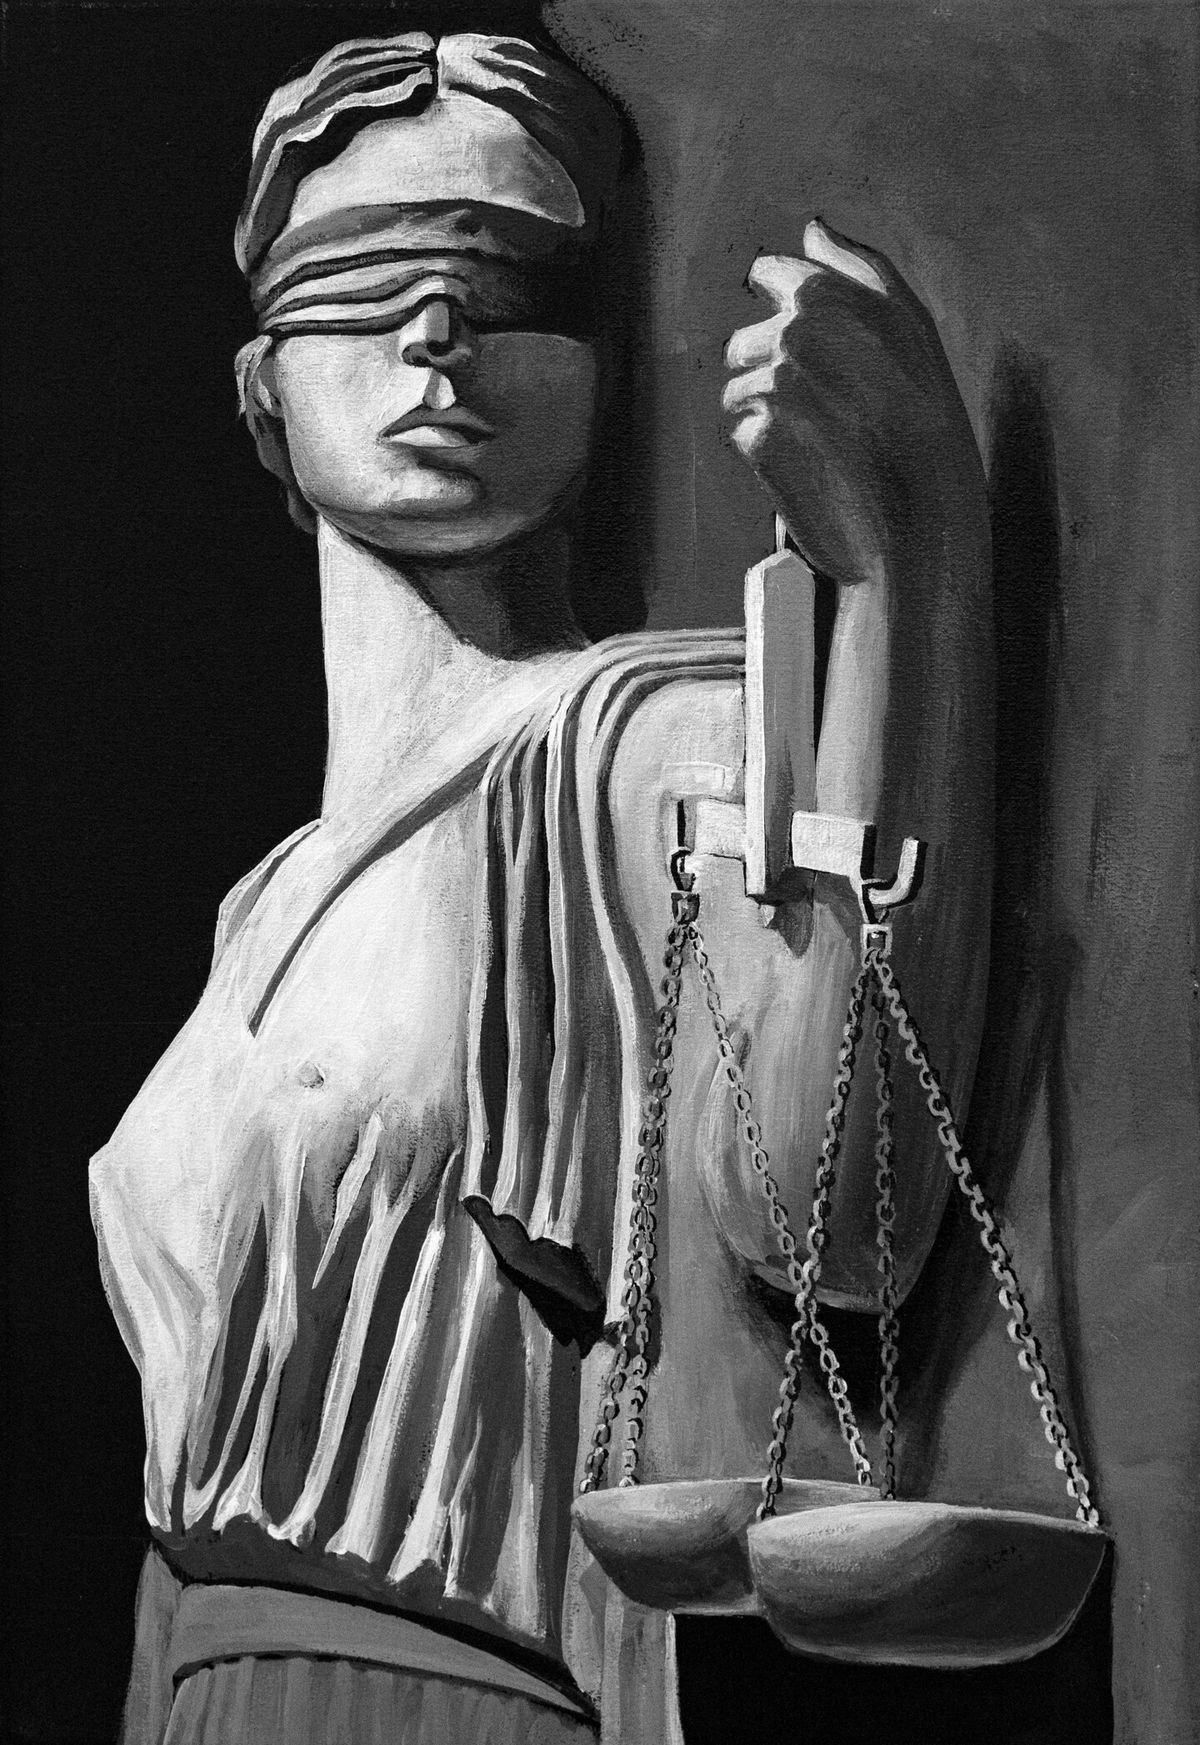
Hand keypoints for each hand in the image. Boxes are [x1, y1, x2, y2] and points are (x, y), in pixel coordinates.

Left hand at [722, 218, 981, 587]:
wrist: (920, 517)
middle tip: (821, 408)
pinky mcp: (758, 438)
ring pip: (738, 388)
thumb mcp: (911, 328)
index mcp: (834, 296)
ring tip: (817, 440)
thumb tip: (812, 229)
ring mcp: (775, 386)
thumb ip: (858, 267)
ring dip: (765, 412)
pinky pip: (741, 434)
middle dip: (768, 368)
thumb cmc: (923, 421)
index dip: (778, 303)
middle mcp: (798, 332)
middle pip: (745, 339)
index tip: (799, 335)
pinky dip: (765, 452)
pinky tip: (807, 465)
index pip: (772, 274)